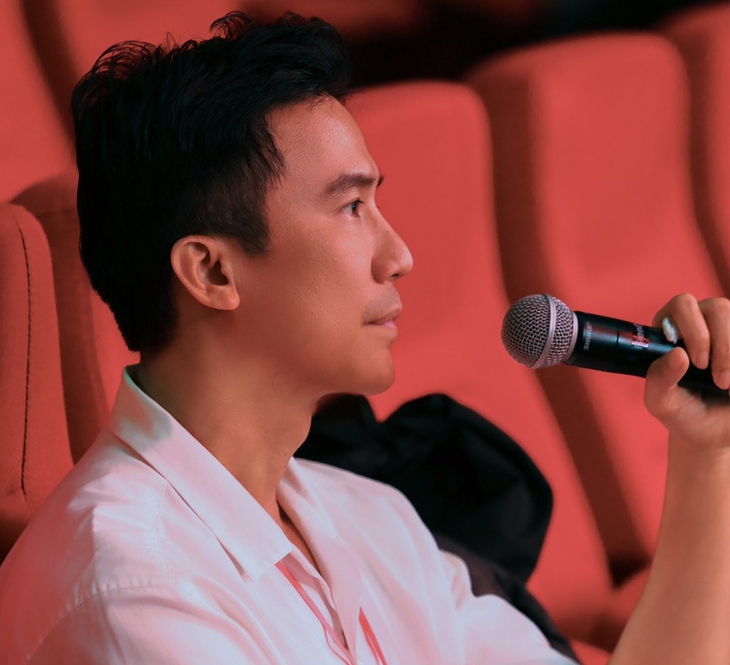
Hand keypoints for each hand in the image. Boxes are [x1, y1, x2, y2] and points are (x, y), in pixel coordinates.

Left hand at [645, 293, 729, 452]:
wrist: (713, 431)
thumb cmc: (682, 413)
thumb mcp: (662, 403)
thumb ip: (659, 379)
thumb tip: (677, 354)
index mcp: (669, 328)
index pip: (682, 305)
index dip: (695, 331)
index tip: (698, 363)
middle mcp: (699, 321)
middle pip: (718, 307)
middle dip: (722, 345)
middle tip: (718, 380)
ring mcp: (726, 329)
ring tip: (727, 386)